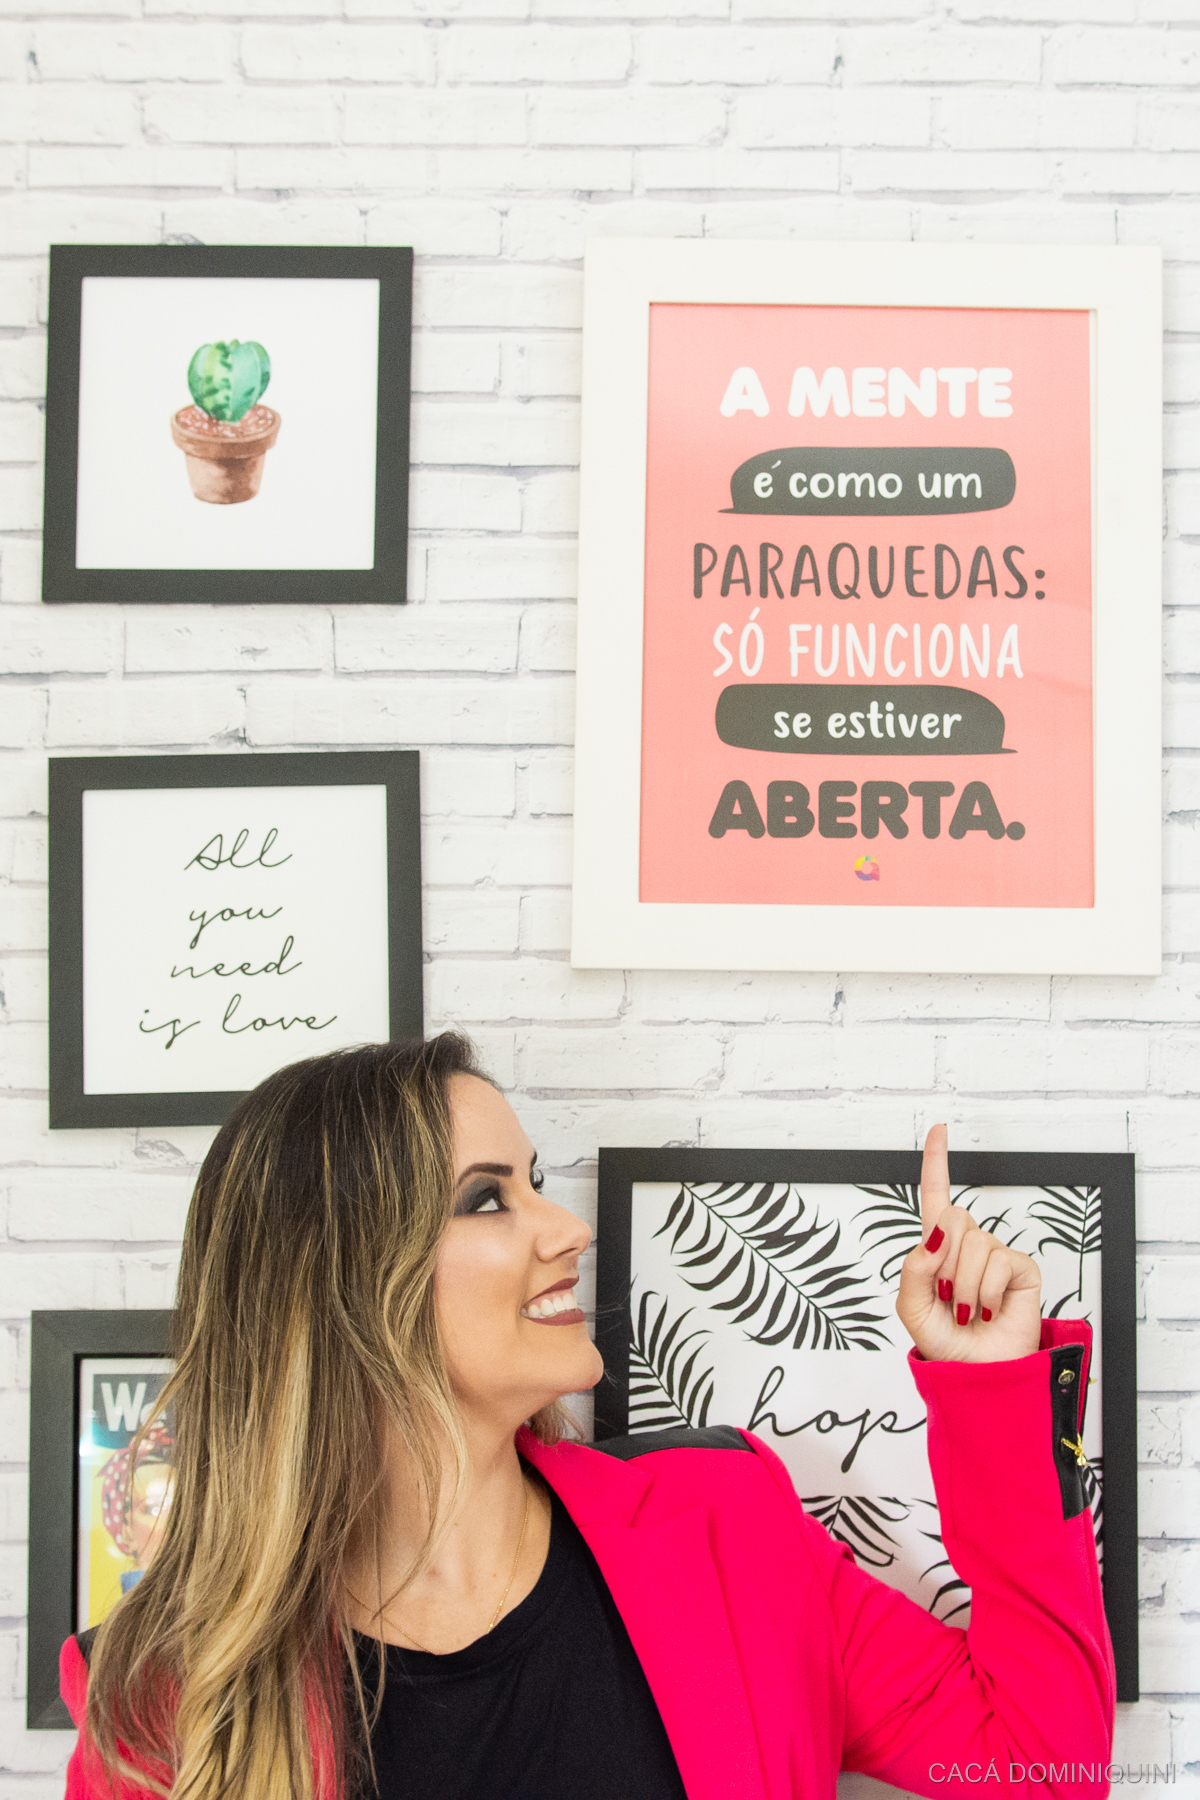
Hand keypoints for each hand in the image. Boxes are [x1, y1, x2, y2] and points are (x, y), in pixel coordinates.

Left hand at [896, 1124, 1041, 1362]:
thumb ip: (913, 1269)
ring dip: (963, 1285)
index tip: (940, 1129)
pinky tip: (988, 1309)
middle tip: (947, 1296)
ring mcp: (995, 1254)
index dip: (937, 1161)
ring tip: (967, 1309)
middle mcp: (967, 1244)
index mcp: (937, 1248)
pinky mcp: (1020, 1268)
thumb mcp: (911, 1308)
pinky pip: (997, 1263)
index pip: (936, 1196)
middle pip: (952, 1217)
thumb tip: (934, 1236)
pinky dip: (986, 1292)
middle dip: (944, 1260)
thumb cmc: (946, 1341)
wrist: (979, 1373)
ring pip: (973, 1244)